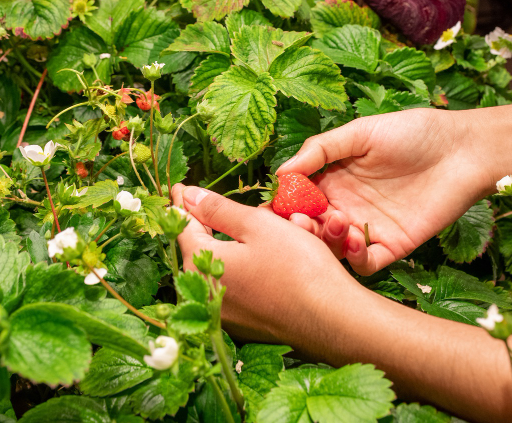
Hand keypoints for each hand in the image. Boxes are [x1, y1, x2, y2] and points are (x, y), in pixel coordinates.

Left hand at [173, 184, 358, 348]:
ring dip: (229, 246)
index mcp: (200, 264)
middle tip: (210, 203)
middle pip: (199, 247)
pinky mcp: (243, 324)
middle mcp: (203, 293)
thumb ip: (218, 209)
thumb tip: (188, 196)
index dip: (182, 202)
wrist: (332, 320)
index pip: (182, 225)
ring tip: (241, 228)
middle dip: (208, 224)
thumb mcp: (256, 225)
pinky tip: (261, 258)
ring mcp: (222, 313)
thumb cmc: (297, 267)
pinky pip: (235, 286)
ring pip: (219, 266)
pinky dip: (243, 268)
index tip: (179, 188)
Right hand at [277, 108, 492, 274]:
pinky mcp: (394, 245)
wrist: (463, 150)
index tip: (275, 205)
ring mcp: (369, 228)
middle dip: (300, 227)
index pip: (299, 198)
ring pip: (333, 248)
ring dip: (325, 241)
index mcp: (334, 180)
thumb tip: (279, 173)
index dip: (284, 204)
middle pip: (311, 227)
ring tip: (333, 222)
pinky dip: (355, 259)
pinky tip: (354, 240)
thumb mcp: (360, 132)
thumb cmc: (413, 132)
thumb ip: (320, 150)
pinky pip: (366, 263)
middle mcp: (347, 206)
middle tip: (297, 221)